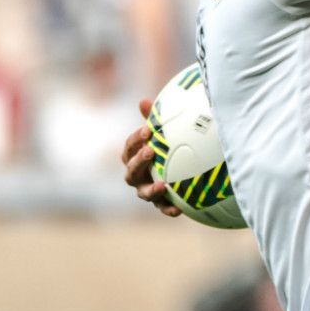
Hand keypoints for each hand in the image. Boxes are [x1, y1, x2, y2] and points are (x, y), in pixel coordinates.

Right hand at [120, 98, 180, 216]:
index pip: (129, 147)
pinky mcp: (160, 204)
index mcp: (134, 156)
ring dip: (151, 189)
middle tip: (150, 151)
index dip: (136, 139)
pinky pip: (163, 209)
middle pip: (131, 171)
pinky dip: (168, 209)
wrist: (180, 171)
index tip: (148, 129)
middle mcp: (136, 175)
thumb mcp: (161, 133)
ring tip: (163, 184)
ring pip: (143, 193)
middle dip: (139, 161)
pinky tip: (179, 208)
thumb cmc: (166, 147)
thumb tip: (143, 101)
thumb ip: (153, 119)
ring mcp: (146, 191)